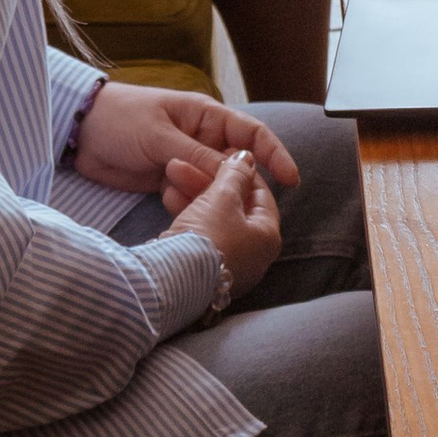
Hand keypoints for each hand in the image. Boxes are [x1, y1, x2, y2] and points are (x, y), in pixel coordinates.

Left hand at [71, 82, 300, 213]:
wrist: (78, 132)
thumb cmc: (120, 118)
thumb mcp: (160, 135)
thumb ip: (197, 155)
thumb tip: (237, 173)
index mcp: (206, 117)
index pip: (252, 135)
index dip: (274, 155)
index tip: (290, 180)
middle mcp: (202, 139)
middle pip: (235, 166)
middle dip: (235, 184)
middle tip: (226, 203)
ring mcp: (186, 161)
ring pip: (214, 186)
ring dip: (204, 195)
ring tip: (177, 193)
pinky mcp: (168, 181)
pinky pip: (191, 197)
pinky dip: (187, 203)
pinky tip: (170, 202)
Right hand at [165, 147, 284, 299]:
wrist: (173, 281)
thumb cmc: (207, 236)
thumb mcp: (222, 197)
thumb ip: (235, 174)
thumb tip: (247, 157)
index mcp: (269, 237)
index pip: (261, 195)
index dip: (241, 171)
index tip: (221, 155)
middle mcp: (254, 257)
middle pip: (235, 208)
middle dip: (210, 183)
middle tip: (188, 164)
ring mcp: (229, 268)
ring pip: (214, 221)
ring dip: (194, 196)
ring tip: (172, 176)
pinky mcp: (204, 274)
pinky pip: (200, 238)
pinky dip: (188, 217)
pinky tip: (169, 199)